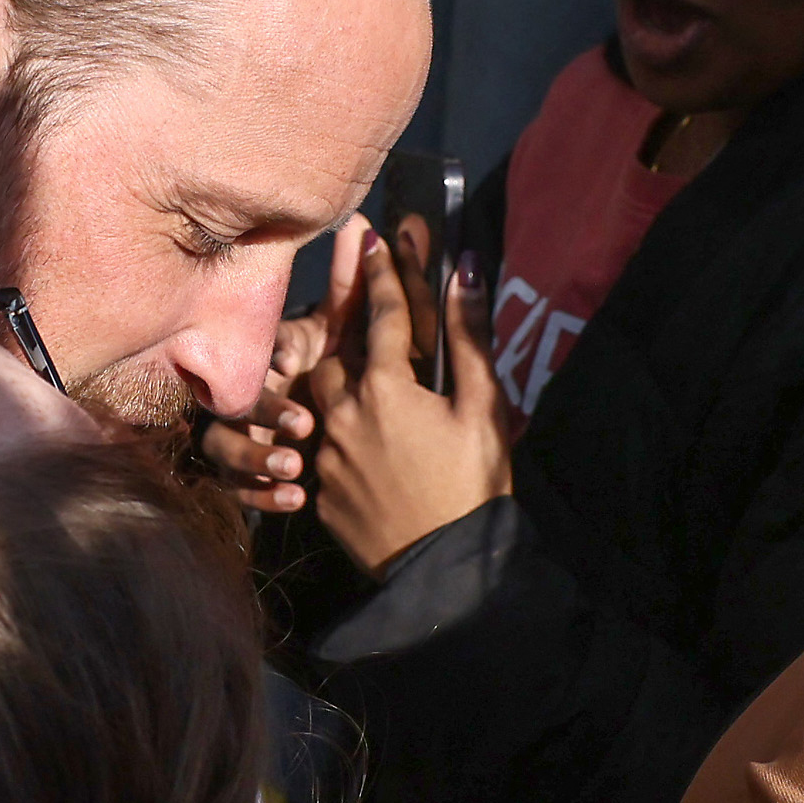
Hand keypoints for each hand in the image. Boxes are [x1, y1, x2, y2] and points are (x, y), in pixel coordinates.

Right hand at [194, 220, 358, 515]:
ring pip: (225, 449)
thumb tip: (361, 222)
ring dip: (257, 457)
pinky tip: (295, 499)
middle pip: (232, 402)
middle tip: (305, 426)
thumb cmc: (336, 370)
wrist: (335, 435)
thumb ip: (351, 282)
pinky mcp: (239, 476)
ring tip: (295, 467)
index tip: (290, 361)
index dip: (269, 355)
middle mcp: (242, 392)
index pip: (253, 352)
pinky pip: (237, 490)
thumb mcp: (347, 331)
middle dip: (266, 413)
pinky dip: (264, 496)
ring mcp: (236, 435)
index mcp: (268, 357)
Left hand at [299, 227, 511, 573]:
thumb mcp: (482, 406)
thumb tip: (465, 269)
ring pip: (320, 403)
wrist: (448, 566)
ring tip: (358, 379)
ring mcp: (327, 456)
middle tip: (360, 308)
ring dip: (337, 385)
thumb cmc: (474, 482)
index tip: (375, 236)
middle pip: (336, 354)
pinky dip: (337, 438)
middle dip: (347, 327)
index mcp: (385, 388)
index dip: (383, 273)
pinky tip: (360, 442)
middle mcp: (344, 415)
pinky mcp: (322, 493)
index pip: (382, 315)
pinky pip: (322, 450)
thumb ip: (469, 336)